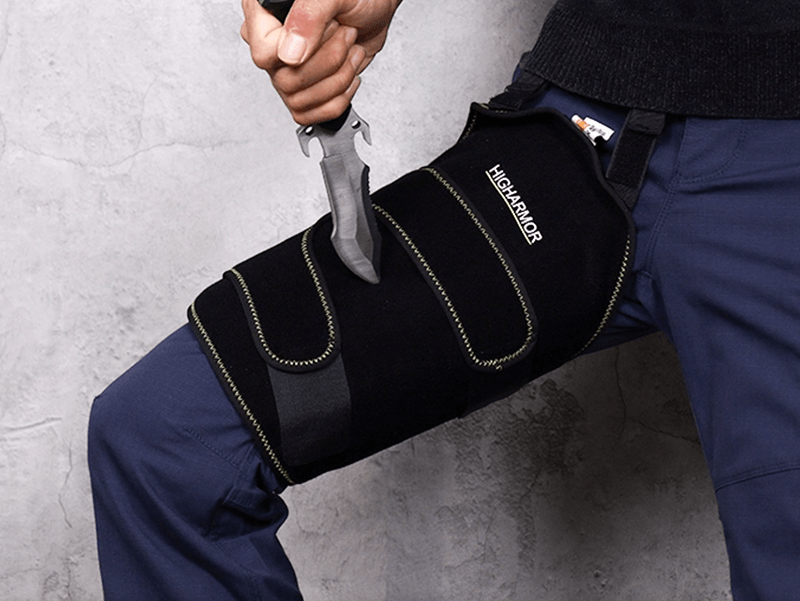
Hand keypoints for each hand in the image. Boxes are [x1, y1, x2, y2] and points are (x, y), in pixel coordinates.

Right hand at [241, 0, 401, 124]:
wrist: (375, 8)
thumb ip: (309, 17)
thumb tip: (290, 54)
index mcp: (265, 15)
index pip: (264, 53)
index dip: (298, 52)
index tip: (327, 30)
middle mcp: (272, 44)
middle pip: (286, 81)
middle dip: (328, 62)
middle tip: (345, 34)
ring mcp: (286, 68)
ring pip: (298, 100)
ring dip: (338, 78)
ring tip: (349, 49)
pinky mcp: (304, 87)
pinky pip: (309, 113)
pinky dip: (338, 98)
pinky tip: (347, 72)